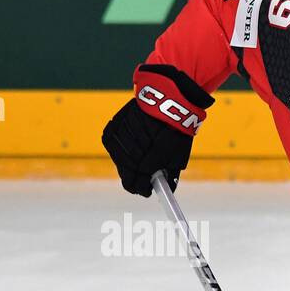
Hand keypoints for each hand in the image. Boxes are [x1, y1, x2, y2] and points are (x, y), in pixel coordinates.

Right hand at [101, 64, 212, 196]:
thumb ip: (169, 174)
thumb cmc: (174, 130)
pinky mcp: (112, 129)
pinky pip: (115, 145)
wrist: (164, 100)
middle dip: (137, 175)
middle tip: (146, 173)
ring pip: (120, 160)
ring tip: (143, 151)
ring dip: (130, 160)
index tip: (148, 190)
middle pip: (127, 174)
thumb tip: (166, 188)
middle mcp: (129, 153)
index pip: (136, 185)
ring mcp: (118, 141)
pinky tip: (135, 141)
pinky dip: (124, 146)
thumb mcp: (178, 156)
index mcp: (146, 163)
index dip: (142, 189)